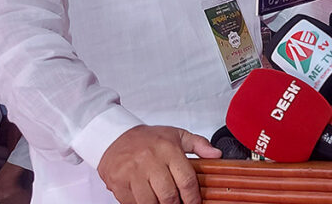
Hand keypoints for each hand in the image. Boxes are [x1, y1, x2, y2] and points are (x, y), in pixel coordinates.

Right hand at [98, 125, 220, 203]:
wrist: (115, 136)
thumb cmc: (148, 139)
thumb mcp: (176, 135)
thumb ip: (199, 144)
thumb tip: (216, 154)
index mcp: (168, 149)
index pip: (186, 180)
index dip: (193, 198)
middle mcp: (150, 160)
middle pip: (169, 196)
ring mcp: (132, 172)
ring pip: (151, 203)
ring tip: (163, 203)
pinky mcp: (118, 182)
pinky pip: (133, 203)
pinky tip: (147, 200)